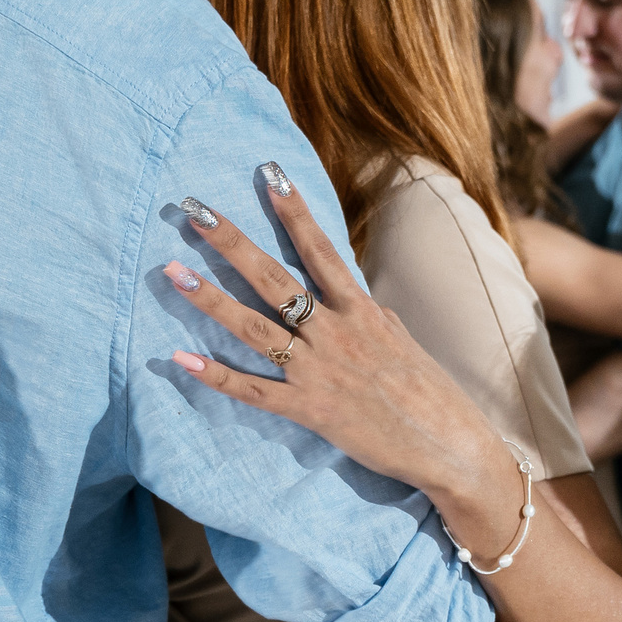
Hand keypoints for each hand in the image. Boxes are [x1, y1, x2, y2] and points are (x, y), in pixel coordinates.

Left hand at [162, 166, 508, 526]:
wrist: (449, 446)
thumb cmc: (431, 394)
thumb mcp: (402, 340)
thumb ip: (372, 317)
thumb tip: (358, 301)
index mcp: (361, 311)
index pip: (320, 250)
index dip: (294, 211)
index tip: (268, 175)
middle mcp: (335, 333)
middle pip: (274, 278)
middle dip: (231, 242)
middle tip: (193, 211)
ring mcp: (318, 370)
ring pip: (254, 328)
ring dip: (210, 299)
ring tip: (172, 272)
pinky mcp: (310, 410)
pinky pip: (253, 390)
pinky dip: (216, 375)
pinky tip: (180, 359)